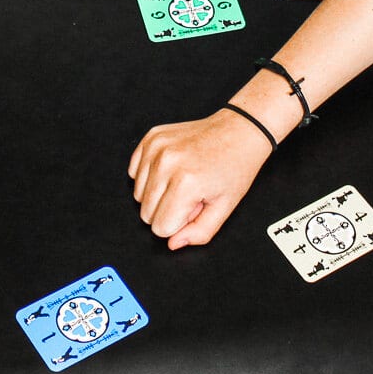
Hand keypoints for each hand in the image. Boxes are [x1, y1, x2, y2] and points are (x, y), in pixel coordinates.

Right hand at [127, 109, 273, 248]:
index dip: (179, 223)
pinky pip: (134, 173)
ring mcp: (156, 148)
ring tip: (183, 180)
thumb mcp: (225, 208)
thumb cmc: (235, 166)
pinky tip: (171, 169)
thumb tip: (174, 243)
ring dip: (158, 193)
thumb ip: (199, 232)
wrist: (238, 131)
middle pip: (146, 214)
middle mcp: (167, 163)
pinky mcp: (151, 138)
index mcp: (187, 183)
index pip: (160, 228)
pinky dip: (150, 176)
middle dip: (168, 210)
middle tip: (191, 193)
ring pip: (138, 195)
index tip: (194, 207)